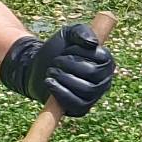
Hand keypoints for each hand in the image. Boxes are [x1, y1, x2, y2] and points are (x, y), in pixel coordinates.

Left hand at [0, 23, 114, 116]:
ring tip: (50, 71)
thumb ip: (81, 32)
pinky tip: (50, 82)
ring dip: (64, 78)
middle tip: (55, 61)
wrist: (36, 66)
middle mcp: (104, 80)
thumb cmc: (57, 49)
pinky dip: (61, 93)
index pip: (102, 58)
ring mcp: (93, 96)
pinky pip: (77, 104)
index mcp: (106, 62)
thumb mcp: (69, 34)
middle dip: (70, 65)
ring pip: (86, 89)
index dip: (82, 52)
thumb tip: (93, 43)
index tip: (67, 48)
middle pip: (93, 74)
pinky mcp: (81, 108)